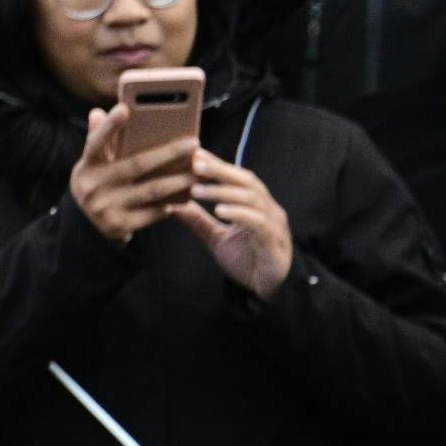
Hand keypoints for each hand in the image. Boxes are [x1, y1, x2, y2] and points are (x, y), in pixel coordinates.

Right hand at [66, 101, 196, 242]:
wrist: (85, 226)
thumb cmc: (97, 184)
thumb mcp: (92, 164)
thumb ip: (97, 140)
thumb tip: (97, 112)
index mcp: (87, 166)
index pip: (96, 142)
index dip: (110, 126)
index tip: (125, 108)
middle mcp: (93, 186)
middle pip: (137, 165)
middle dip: (168, 153)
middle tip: (194, 143)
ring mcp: (106, 207)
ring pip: (151, 190)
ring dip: (179, 181)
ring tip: (200, 172)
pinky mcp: (119, 225)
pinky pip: (153, 213)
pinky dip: (170, 204)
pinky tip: (186, 197)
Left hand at [169, 148, 293, 298]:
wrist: (268, 291)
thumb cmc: (247, 261)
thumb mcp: (216, 238)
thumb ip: (198, 221)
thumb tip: (171, 205)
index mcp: (255, 205)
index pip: (237, 178)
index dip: (217, 165)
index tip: (193, 154)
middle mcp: (267, 209)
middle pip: (246, 181)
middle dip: (220, 170)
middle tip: (195, 163)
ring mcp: (273, 224)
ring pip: (251, 199)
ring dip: (223, 191)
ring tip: (197, 189)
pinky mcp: (274, 241)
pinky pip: (258, 222)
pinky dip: (239, 213)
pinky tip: (220, 210)